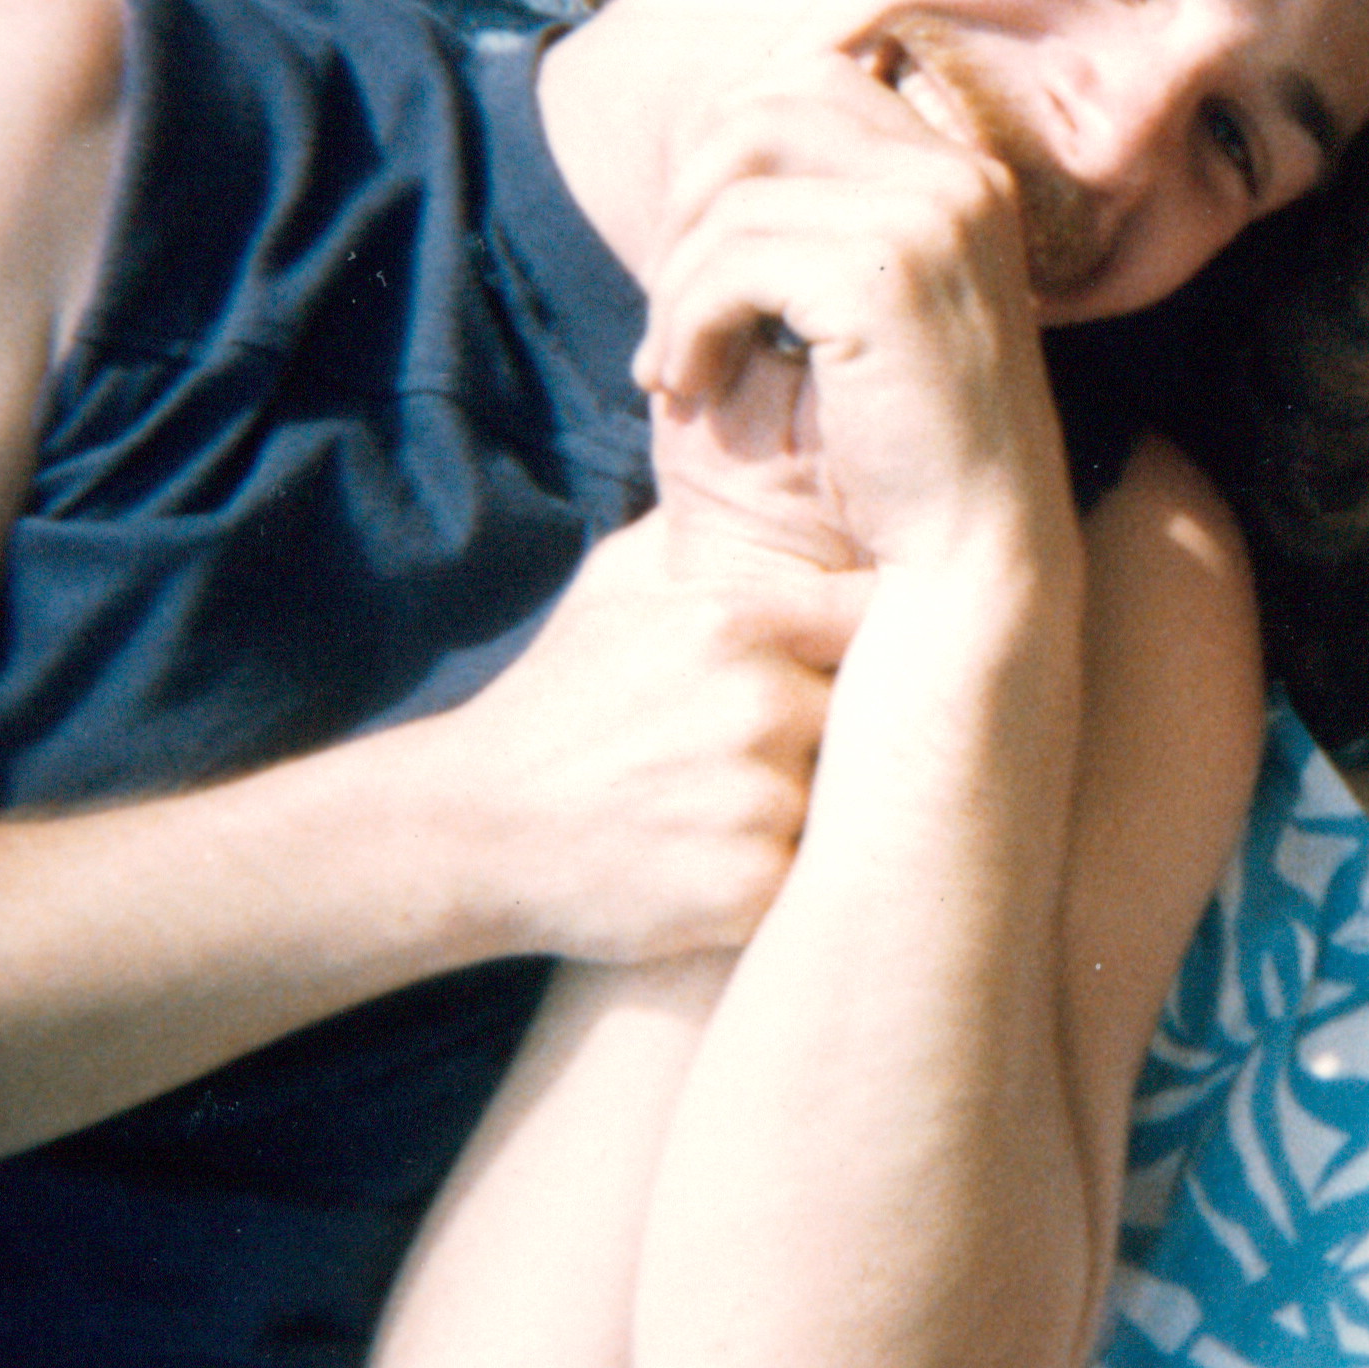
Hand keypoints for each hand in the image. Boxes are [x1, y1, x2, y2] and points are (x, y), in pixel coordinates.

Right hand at [412, 511, 864, 963]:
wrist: (470, 829)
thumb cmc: (555, 703)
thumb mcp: (615, 586)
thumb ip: (708, 536)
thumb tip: (784, 482)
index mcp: (737, 621)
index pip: (877, 614)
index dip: (893, 639)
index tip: (898, 654)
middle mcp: (759, 702)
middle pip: (872, 714)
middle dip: (843, 733)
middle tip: (780, 753)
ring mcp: (760, 798)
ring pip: (847, 799)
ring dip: (816, 809)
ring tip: (735, 809)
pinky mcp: (752, 885)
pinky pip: (813, 873)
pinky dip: (783, 873)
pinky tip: (722, 861)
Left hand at [638, 52, 1076, 578]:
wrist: (973, 551)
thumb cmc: (909, 448)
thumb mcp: (868, 306)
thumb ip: (818, 219)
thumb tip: (703, 137)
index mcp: (964, 177)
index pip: (813, 80)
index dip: (727, 150)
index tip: (698, 252)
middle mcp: (957, 179)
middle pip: (761, 110)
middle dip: (687, 203)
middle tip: (669, 303)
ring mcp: (928, 219)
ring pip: (731, 194)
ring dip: (674, 283)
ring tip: (671, 362)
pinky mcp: (880, 277)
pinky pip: (728, 264)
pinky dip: (683, 325)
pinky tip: (688, 384)